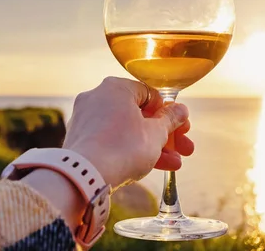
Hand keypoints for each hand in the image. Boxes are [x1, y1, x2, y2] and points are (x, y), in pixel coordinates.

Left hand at [63, 77, 193, 188]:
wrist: (84, 176)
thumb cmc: (123, 148)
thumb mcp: (156, 133)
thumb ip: (171, 119)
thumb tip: (181, 110)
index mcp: (116, 88)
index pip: (150, 94)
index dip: (170, 112)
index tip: (181, 127)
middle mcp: (98, 98)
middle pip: (140, 114)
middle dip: (165, 134)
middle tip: (183, 147)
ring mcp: (87, 119)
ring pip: (127, 130)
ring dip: (152, 146)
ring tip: (174, 164)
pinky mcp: (81, 140)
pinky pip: (112, 141)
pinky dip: (130, 151)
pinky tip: (152, 167)